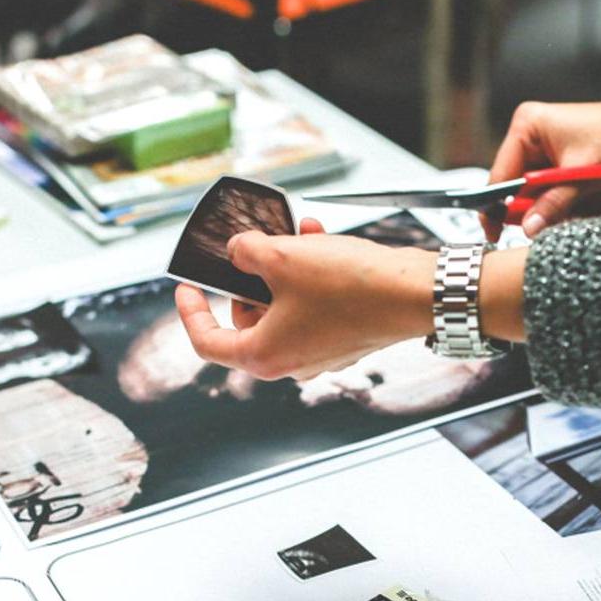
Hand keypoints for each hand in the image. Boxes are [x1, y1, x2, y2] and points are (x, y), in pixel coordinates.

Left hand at [176, 219, 434, 380]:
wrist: (413, 294)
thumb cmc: (352, 287)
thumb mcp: (282, 257)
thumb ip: (245, 252)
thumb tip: (238, 251)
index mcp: (264, 356)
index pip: (207, 342)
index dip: (190, 312)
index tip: (187, 289)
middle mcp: (290, 364)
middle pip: (248, 320)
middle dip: (249, 279)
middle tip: (254, 249)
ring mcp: (319, 354)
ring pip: (282, 308)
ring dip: (284, 270)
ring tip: (296, 236)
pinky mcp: (342, 340)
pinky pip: (312, 307)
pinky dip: (309, 278)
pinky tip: (319, 244)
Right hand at [487, 96, 600, 239]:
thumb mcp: (584, 173)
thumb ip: (554, 203)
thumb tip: (528, 227)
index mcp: (527, 128)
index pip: (499, 175)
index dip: (496, 206)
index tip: (495, 232)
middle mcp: (531, 140)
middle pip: (518, 190)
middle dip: (542, 208)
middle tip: (564, 214)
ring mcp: (545, 155)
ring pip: (539, 199)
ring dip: (562, 209)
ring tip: (590, 202)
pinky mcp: (560, 168)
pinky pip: (555, 198)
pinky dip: (573, 206)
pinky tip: (594, 200)